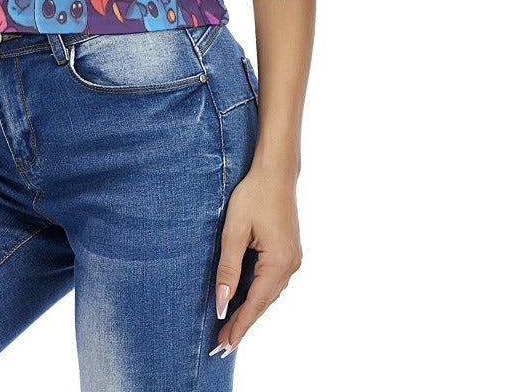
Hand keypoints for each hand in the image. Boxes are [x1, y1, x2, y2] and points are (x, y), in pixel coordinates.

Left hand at [208, 169, 302, 357]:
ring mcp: (293, 259)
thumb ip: (228, 268)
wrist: (275, 172)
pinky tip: (245, 300)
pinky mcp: (289, 252)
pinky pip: (272, 281)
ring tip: (230, 327)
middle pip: (264, 303)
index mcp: (279, 262)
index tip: (224, 345)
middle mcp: (291, 265)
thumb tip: (222, 302)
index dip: (239, 325)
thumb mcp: (234, 231)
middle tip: (222, 343)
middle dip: (243, 323)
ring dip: (250, 310)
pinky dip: (258, 294)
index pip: (255, 304)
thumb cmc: (253, 195)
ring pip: (269, 293)